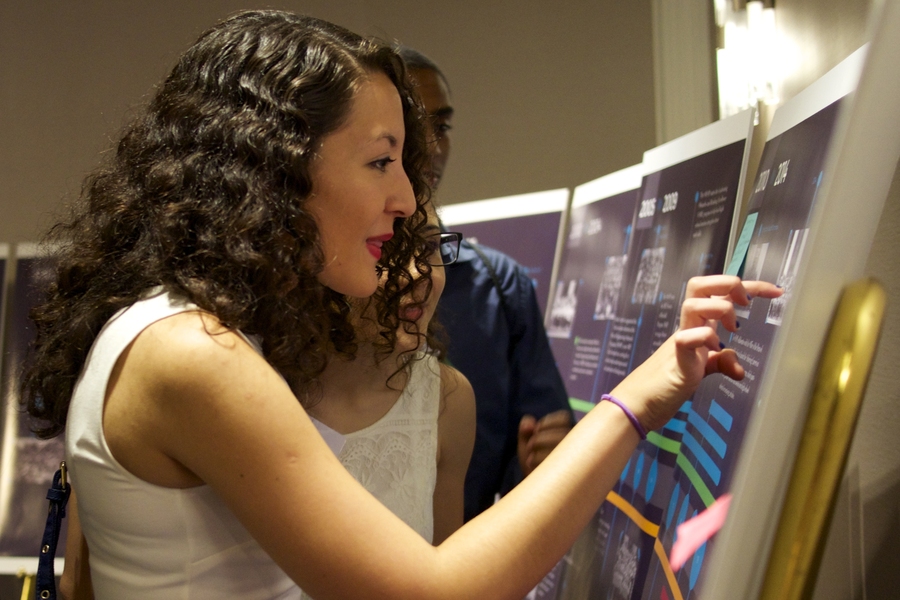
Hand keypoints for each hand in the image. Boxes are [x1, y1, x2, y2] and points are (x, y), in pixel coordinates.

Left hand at [517, 410, 572, 474]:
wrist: (536, 490)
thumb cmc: (535, 463)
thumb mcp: (527, 443)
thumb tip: (528, 424)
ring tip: (530, 459)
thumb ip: (526, 429)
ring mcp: (575, 460)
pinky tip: (533, 466)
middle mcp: (577, 445)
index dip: (546, 422)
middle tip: (530, 446)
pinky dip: (539, 460)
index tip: (536, 430)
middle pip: (562, 432)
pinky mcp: (569, 474)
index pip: (563, 418)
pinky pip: (555, 462)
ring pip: (560, 445)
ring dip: (539, 448)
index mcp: (569, 433)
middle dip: (540, 437)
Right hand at [612, 276, 781, 431]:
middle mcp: (688, 328)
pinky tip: (714, 352)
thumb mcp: (701, 371)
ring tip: (731, 329)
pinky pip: (687, 338)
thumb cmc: (665, 385)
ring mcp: (680, 341)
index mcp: (696, 327)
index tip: (776, 292)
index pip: (720, 294)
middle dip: (728, 283)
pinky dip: (705, 339)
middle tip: (746, 303)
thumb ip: (720, 363)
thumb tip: (739, 368)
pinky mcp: (676, 360)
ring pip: (693, 303)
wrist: (638, 404)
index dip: (750, 286)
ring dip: (719, 309)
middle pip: (700, 285)